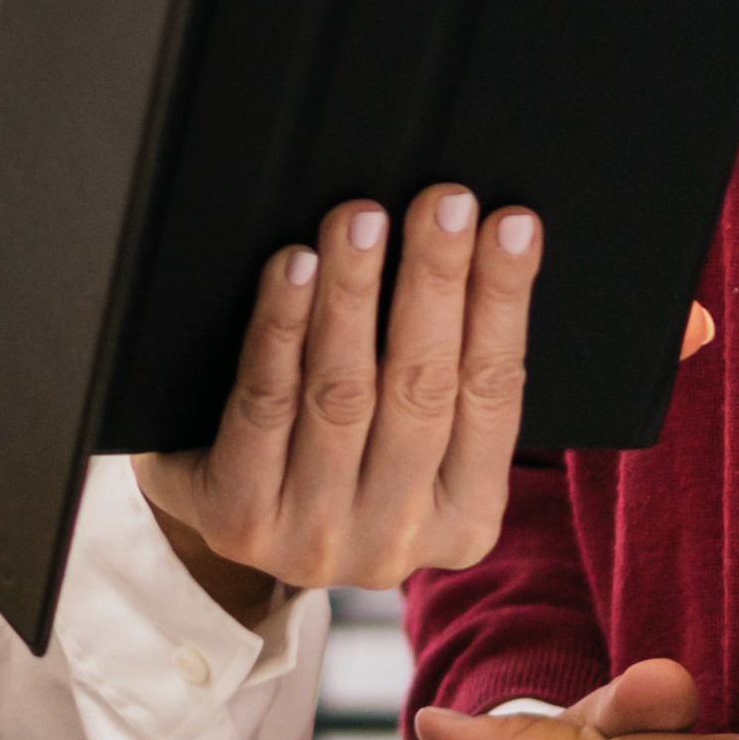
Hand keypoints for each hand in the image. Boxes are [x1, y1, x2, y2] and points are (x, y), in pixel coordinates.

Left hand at [132, 189, 541, 611]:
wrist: (226, 517)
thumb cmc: (332, 457)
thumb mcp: (408, 442)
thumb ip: (440, 372)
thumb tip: (473, 244)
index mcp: (465, 520)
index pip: (495, 394)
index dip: (504, 303)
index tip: (511, 225)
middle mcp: (397, 538)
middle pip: (424, 388)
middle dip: (436, 282)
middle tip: (442, 201)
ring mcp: (316, 536)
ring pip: (343, 394)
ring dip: (355, 293)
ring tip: (361, 219)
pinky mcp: (242, 519)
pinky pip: (265, 405)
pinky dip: (282, 328)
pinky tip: (293, 270)